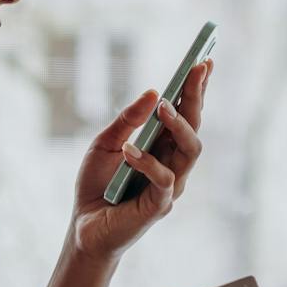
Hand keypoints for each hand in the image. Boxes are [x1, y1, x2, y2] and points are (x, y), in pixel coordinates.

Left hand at [68, 57, 213, 261]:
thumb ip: (127, 120)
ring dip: (179, 125)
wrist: (82, 226)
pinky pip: (164, 179)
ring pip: (190, 150)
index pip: (186, 114)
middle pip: (195, 127)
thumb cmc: (96, 185)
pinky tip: (129, 150)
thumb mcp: (105, 144)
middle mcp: (173, 164)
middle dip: (197, 96)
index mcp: (162, 147)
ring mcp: (170, 185)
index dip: (196, 88)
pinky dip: (147, 162)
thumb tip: (152, 91)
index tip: (203, 60)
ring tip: (164, 106)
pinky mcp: (159, 206)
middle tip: (197, 69)